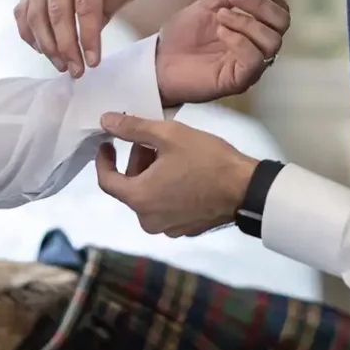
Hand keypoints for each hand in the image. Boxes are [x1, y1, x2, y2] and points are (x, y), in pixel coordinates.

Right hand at [15, 0, 147, 77]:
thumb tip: (91, 31)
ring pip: (36, 14)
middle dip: (66, 46)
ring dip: (47, 45)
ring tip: (62, 65)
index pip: (85, 4)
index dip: (88, 36)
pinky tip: (43, 50)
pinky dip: (30, 33)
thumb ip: (113, 1)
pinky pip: (24, 11)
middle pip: (57, 12)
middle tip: (76, 70)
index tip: (93, 61)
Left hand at [95, 112, 259, 236]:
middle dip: (135, 162)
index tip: (107, 144)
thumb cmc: (207, 160)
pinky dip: (166, 190)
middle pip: (130, 188)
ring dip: (151, 176)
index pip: (107, 181)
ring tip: (169, 155)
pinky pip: (166, 207)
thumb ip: (132, 128)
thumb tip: (106, 120)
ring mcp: (168, 227)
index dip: (104, 160)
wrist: (246, 189)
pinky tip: (183, 173)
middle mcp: (148, 219)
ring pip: (148, 197)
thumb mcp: (168, 135)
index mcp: (139, 198)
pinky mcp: (185, 229)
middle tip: (151, 142)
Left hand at [153, 0, 289, 106]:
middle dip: (260, 4)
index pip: (280, 10)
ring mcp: (251, 65)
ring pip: (272, 41)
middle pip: (282, 23)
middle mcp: (258, 47)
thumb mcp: (209, 5)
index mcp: (255, 29)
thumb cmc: (185, 35)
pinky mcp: (239, 80)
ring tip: (220, 16)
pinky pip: (255, 59)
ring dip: (247, 22)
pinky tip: (220, 32)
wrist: (159, 61)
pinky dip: (240, 40)